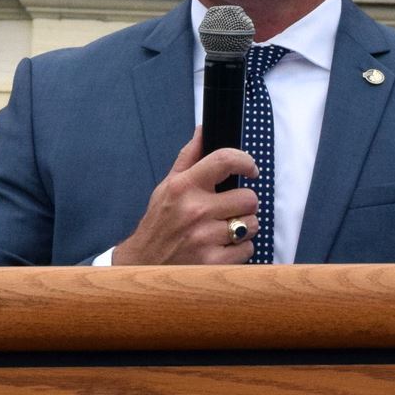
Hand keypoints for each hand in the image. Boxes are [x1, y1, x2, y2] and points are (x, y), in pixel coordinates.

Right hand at [111, 128, 259, 264]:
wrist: (143, 265)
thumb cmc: (159, 224)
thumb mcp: (167, 187)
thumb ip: (189, 158)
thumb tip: (203, 129)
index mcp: (184, 187)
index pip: (224, 160)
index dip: (245, 161)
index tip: (251, 169)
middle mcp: (195, 210)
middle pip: (248, 198)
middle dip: (243, 205)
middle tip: (228, 210)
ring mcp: (205, 238)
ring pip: (251, 225)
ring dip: (243, 229)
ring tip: (222, 231)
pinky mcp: (213, 262)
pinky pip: (247, 249)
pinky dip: (239, 250)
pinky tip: (220, 249)